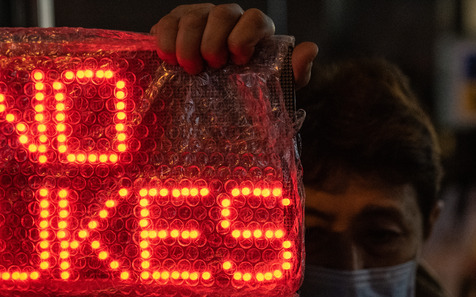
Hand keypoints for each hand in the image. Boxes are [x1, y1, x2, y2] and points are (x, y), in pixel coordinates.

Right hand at [151, 3, 317, 87]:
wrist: (210, 103)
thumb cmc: (244, 93)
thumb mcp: (272, 89)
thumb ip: (293, 73)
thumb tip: (309, 50)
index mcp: (254, 31)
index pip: (255, 19)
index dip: (244, 36)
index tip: (237, 59)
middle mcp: (228, 20)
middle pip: (222, 14)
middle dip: (213, 41)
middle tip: (209, 66)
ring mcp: (200, 18)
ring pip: (193, 16)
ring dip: (188, 43)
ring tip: (188, 68)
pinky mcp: (175, 23)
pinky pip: (169, 21)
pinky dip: (166, 38)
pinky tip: (168, 58)